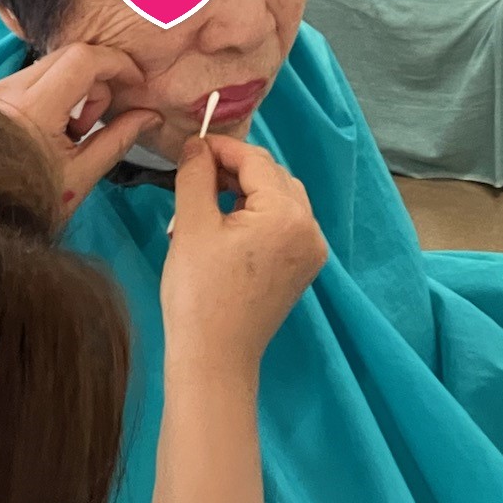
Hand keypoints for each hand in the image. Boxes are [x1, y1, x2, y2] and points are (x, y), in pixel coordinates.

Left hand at [0, 43, 160, 214]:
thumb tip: (151, 116)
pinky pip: (33, 78)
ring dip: (77, 88)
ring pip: (51, 66)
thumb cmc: (30, 202)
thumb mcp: (82, 175)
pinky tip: (54, 130)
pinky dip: (56, 94)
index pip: (83, 59)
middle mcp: (8, 88)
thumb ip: (118, 138)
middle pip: (68, 56)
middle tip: (98, 121)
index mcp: (33, 108)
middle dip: (98, 80)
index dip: (117, 64)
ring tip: (74, 132)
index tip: (135, 83)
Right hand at [163, 135, 327, 375]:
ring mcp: (311, 251)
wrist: (214, 357)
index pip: (255, 161)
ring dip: (246, 192)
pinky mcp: (303, 268)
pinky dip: (258, 216)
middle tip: (195, 178)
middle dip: (235, 171)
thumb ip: (196, 175)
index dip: (221, 149)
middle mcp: (310, 228)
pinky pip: (285, 225)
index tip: (190, 147)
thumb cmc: (199, 292)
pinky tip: (227, 227)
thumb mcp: (191, 225)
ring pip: (281, 199)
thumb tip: (198, 145)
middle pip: (273, 176)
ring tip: (207, 204)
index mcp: (287, 214)